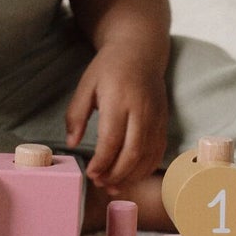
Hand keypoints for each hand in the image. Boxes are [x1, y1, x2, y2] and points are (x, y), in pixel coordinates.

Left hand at [64, 43, 167, 191]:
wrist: (140, 51)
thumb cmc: (109, 67)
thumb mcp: (86, 85)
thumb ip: (76, 114)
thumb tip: (70, 144)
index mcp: (119, 99)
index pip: (111, 140)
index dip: (101, 162)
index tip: (90, 173)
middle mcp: (141, 110)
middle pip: (132, 152)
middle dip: (116, 174)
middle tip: (101, 184)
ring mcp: (156, 117)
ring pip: (147, 156)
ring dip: (131, 176)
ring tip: (113, 185)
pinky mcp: (164, 121)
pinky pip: (158, 151)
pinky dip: (145, 168)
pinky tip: (131, 175)